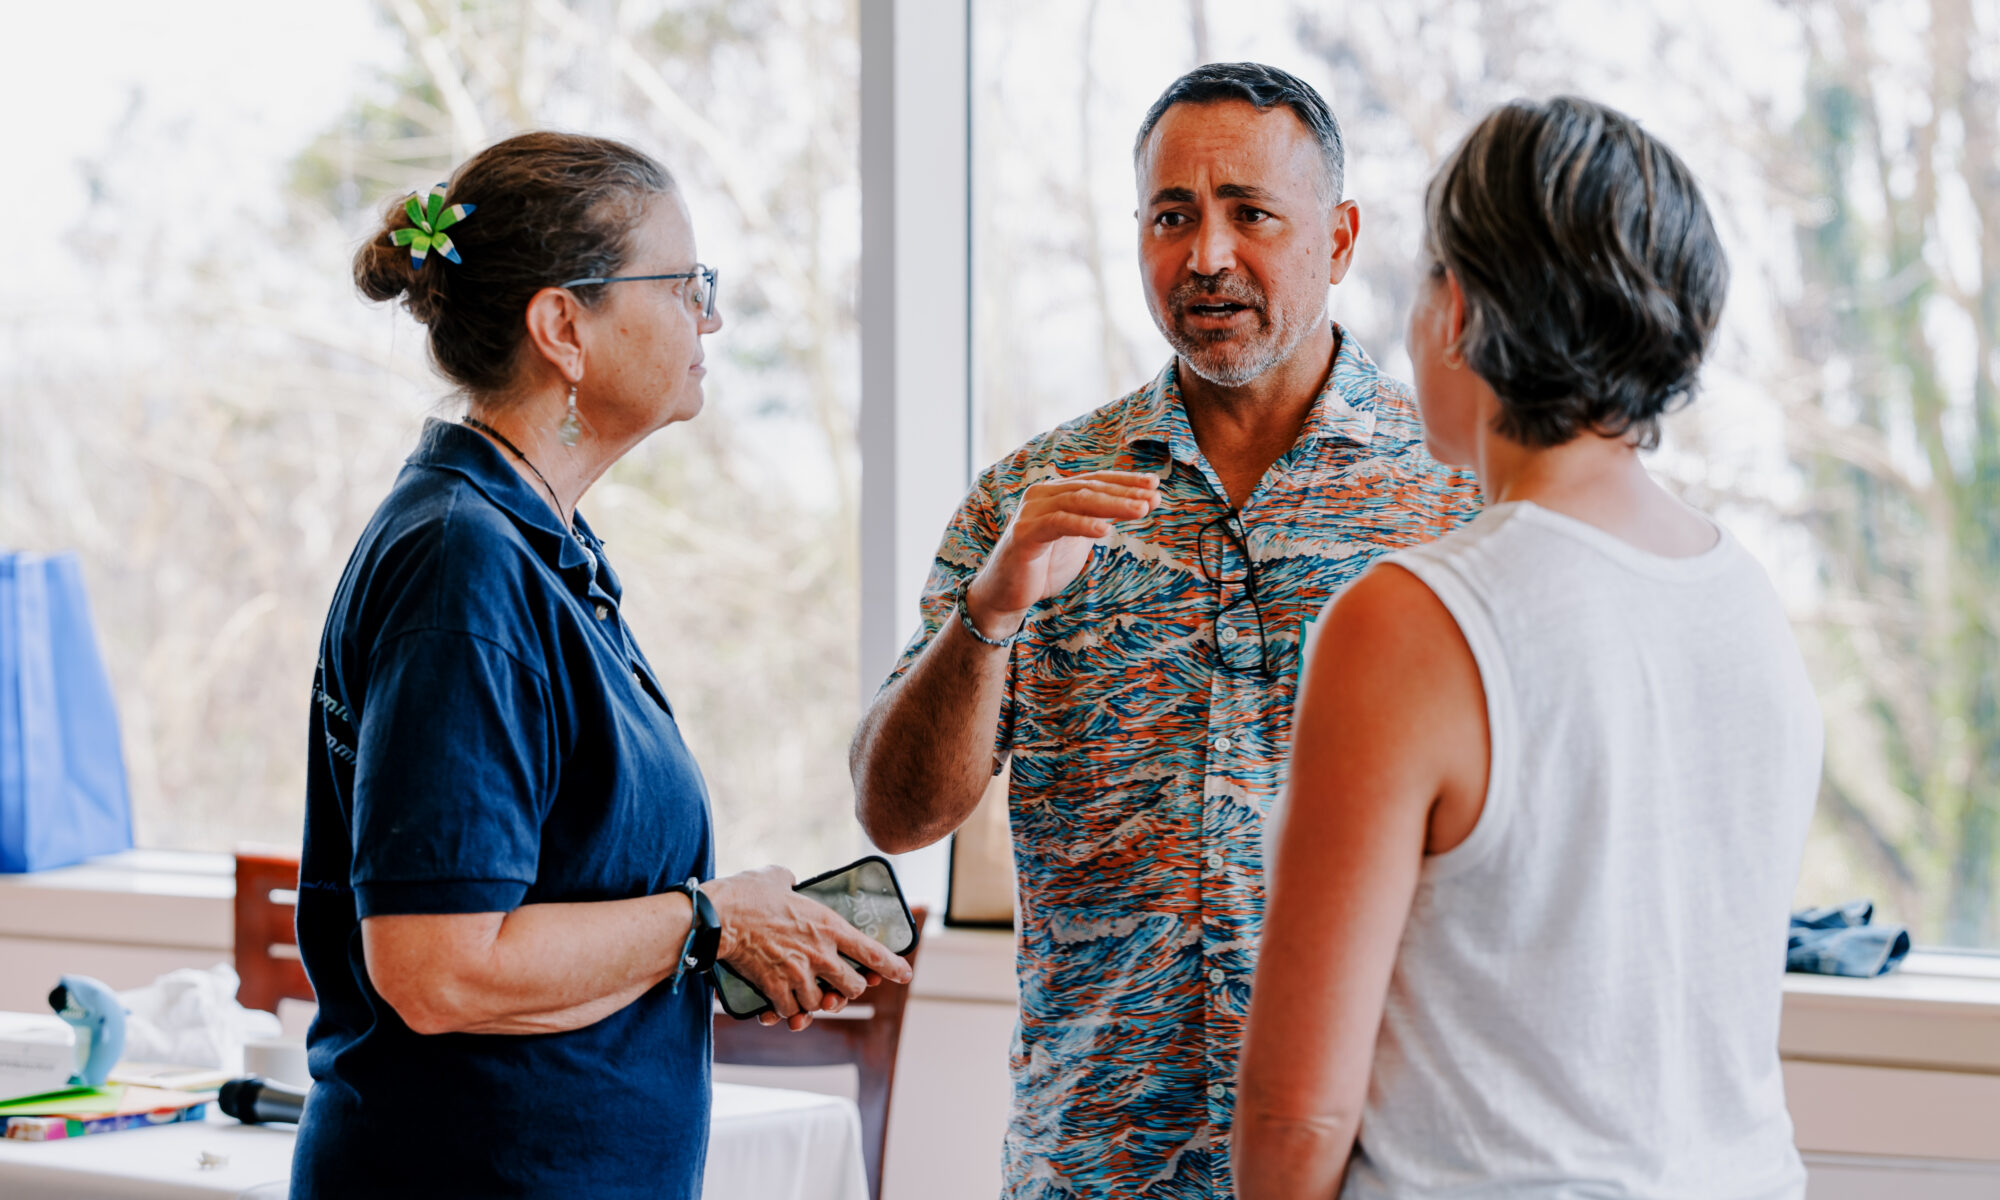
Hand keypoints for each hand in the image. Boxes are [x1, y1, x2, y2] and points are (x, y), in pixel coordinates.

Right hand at [704, 866, 913, 1031]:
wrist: (718, 917)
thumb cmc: (745, 894)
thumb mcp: (776, 878)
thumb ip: (790, 881)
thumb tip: (788, 880)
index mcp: (828, 925)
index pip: (872, 952)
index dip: (892, 966)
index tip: (904, 974)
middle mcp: (820, 953)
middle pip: (851, 988)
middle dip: (846, 992)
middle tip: (836, 989)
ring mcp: (799, 974)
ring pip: (820, 1005)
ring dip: (812, 1003)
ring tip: (804, 996)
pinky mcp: (775, 989)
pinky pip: (789, 1010)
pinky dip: (786, 1010)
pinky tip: (778, 1004)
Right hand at [963, 470, 1159, 638]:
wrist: (1005, 594)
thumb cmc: (1042, 566)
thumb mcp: (1076, 539)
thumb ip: (1097, 519)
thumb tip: (1133, 505)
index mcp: (1055, 493)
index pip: (1095, 481)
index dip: (1125, 481)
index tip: (1154, 485)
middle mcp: (1042, 495)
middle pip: (1090, 488)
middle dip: (1125, 492)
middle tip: (1154, 498)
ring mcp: (1031, 512)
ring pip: (1077, 500)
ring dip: (1112, 504)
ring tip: (1141, 510)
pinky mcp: (1024, 533)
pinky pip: (1059, 523)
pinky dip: (1084, 524)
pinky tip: (1106, 529)